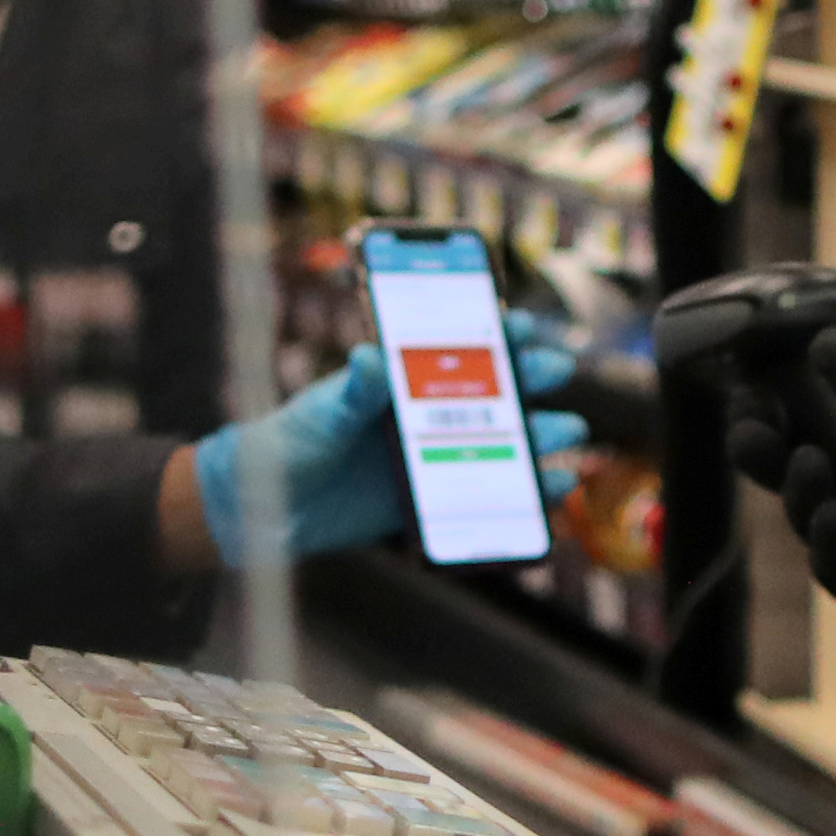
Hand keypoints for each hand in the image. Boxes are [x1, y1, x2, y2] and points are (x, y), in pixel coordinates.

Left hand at [189, 314, 590, 566]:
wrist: (266, 510)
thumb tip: (369, 358)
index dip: (491, 333)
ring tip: (569, 430)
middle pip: (489, 391)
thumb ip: (353, 391)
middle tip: (559, 370)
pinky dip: (523, 487)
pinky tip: (553, 485)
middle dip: (528, 379)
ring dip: (537, 434)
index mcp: (397, 380)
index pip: (454, 347)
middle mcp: (420, 414)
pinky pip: (487, 489)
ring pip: (498, 440)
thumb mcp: (322, 413)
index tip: (524, 325)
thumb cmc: (288, 445)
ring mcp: (429, 456)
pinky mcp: (431, 499)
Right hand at [722, 330, 835, 607]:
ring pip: (812, 524)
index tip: (747, 394)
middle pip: (791, 472)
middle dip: (762, 455)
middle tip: (754, 437)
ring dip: (800, 500)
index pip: (799, 417)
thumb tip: (819, 348)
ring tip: (814, 471)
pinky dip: (834, 554)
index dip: (765, 408)